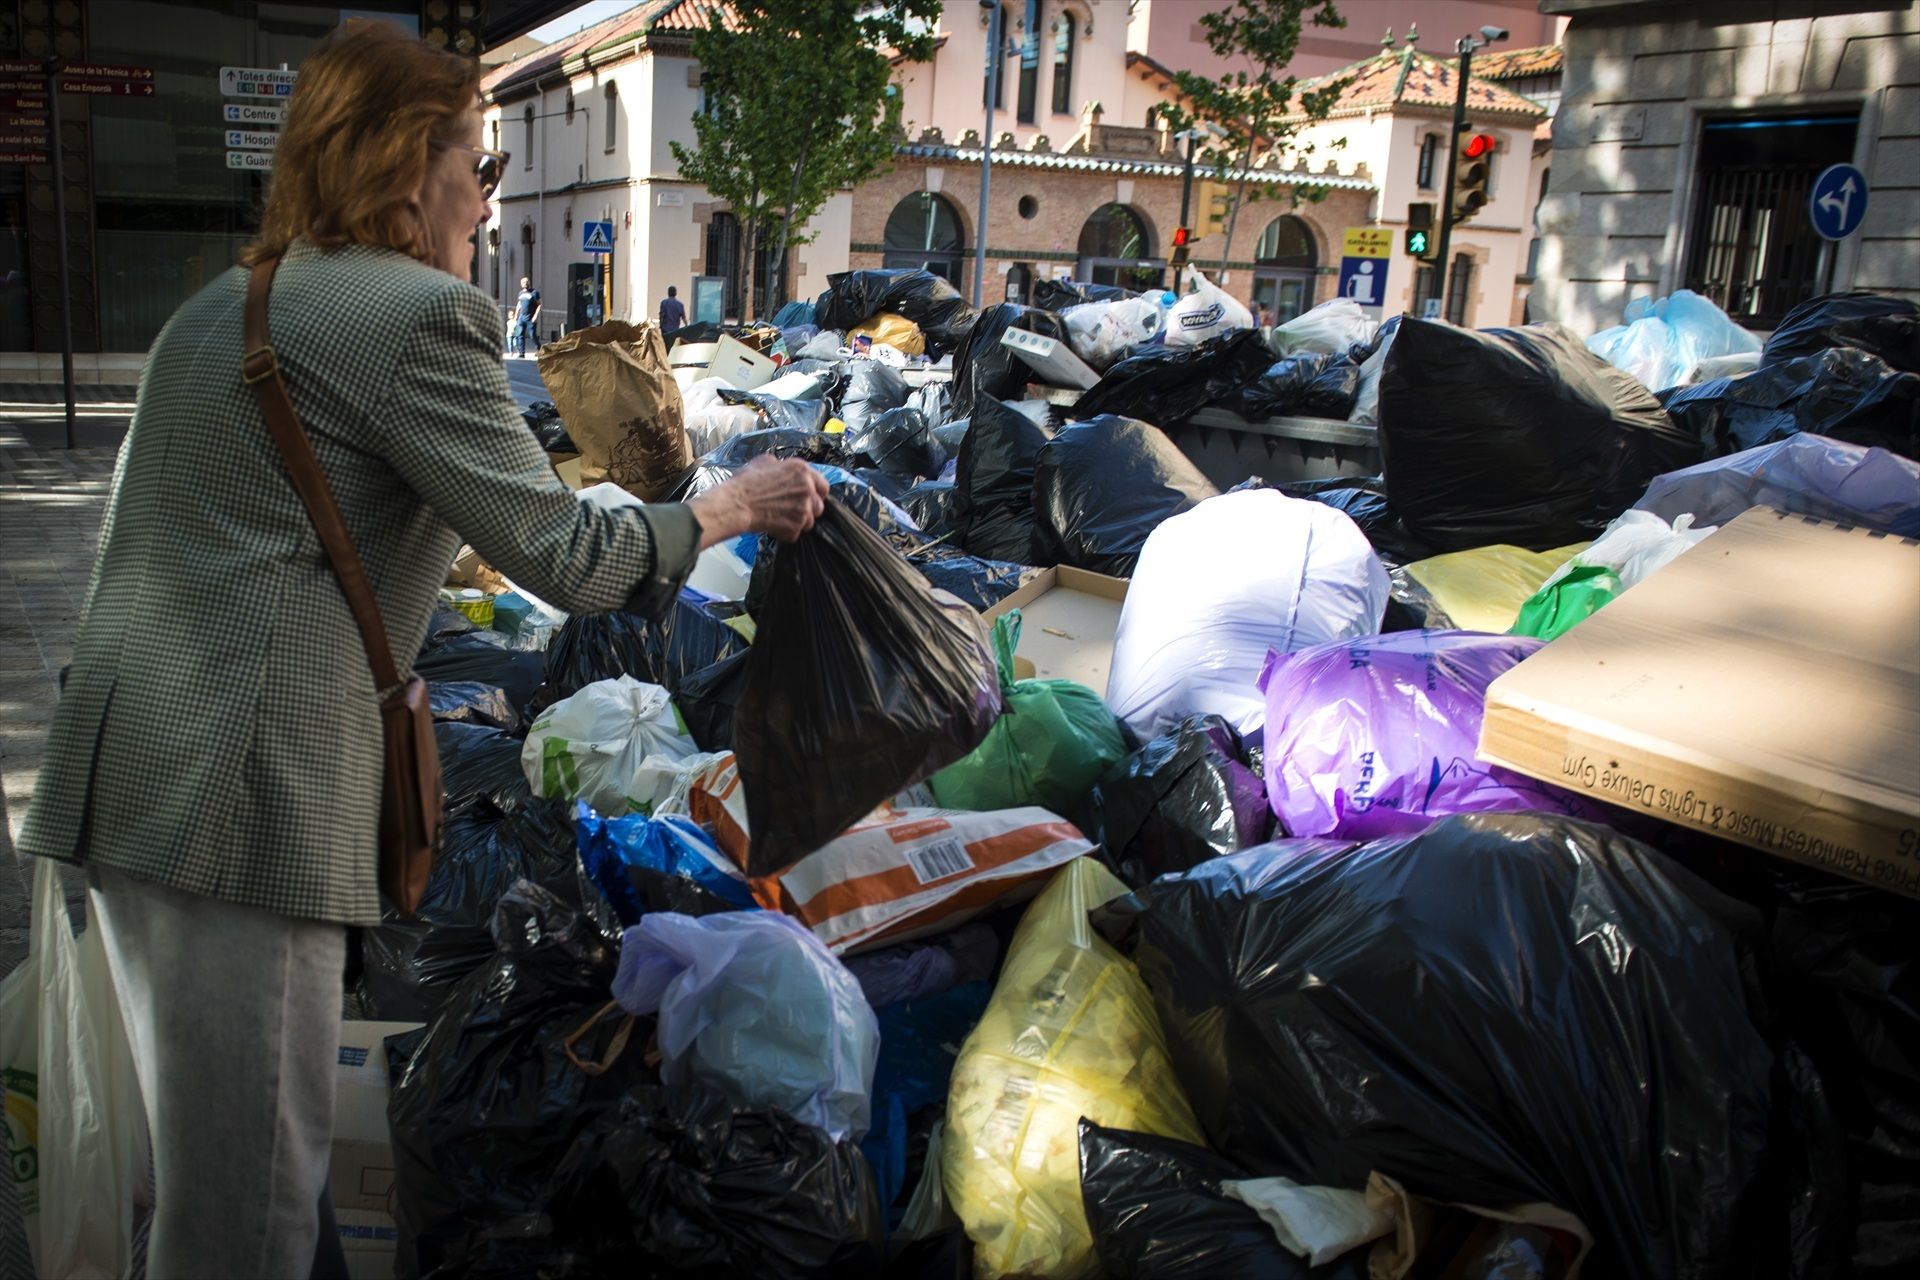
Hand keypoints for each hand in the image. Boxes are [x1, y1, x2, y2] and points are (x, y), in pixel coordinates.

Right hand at [688, 456, 828, 546]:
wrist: (736, 504)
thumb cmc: (746, 482)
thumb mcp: (764, 461)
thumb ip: (782, 466)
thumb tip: (783, 468)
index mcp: (802, 471)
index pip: (823, 486)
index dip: (816, 493)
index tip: (810, 497)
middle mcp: (808, 490)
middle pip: (819, 506)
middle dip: (808, 509)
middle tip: (791, 509)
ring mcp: (803, 511)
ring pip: (809, 522)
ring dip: (798, 522)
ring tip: (780, 517)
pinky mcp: (795, 528)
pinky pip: (795, 534)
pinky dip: (786, 532)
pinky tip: (772, 524)